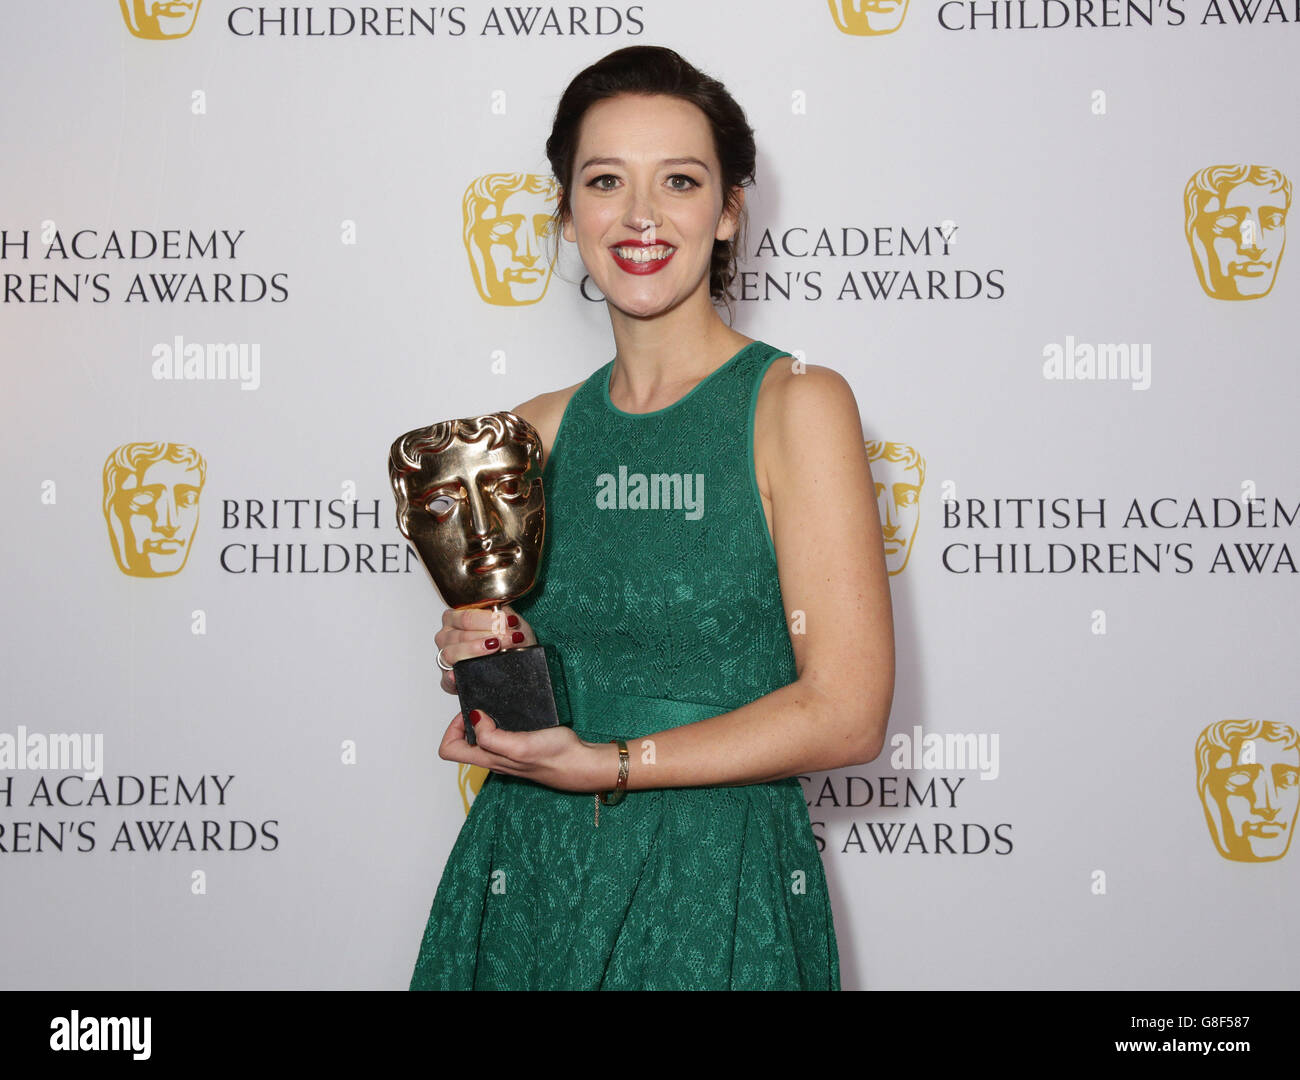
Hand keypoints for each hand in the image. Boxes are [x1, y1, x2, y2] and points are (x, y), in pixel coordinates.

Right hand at [435, 603, 535, 694]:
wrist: (512, 655)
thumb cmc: (504, 636)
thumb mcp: (505, 621)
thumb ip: (503, 617)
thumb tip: (507, 620)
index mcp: (454, 618)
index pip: (466, 618)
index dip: (490, 620)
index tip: (509, 623)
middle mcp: (446, 636)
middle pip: (462, 636)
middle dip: (489, 636)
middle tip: (510, 638)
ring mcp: (445, 658)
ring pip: (452, 653)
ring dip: (476, 651)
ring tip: (497, 649)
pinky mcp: (448, 679)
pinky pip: (446, 680)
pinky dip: (451, 679)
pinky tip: (456, 676)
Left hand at [438, 710, 620, 793]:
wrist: (582, 762)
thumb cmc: (555, 757)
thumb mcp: (519, 746)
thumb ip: (492, 737)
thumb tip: (473, 718)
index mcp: (488, 759)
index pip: (449, 750)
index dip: (451, 729)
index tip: (469, 711)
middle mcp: (494, 758)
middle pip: (462, 743)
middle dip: (464, 720)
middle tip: (481, 702)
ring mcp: (507, 753)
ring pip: (480, 737)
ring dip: (481, 719)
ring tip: (494, 703)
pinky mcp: (521, 745)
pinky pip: (499, 733)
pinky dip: (498, 720)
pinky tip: (511, 709)